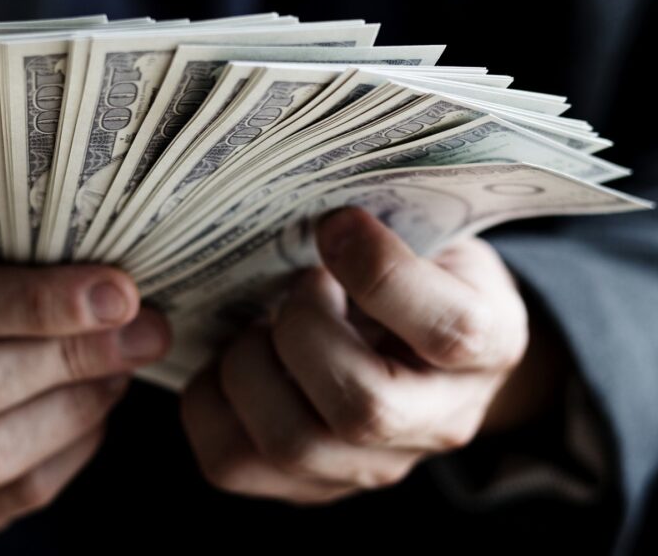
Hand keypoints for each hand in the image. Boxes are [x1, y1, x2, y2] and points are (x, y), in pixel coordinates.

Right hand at [0, 240, 170, 538]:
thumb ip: (8, 265)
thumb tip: (119, 296)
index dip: (42, 303)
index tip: (119, 295)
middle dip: (71, 358)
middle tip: (142, 333)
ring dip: (74, 409)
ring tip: (119, 369)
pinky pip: (10, 498)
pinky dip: (69, 454)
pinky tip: (95, 412)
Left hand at [180, 207, 539, 504]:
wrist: (428, 351)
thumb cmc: (422, 277)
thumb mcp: (434, 237)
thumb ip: (394, 227)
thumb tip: (315, 209)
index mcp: (488, 347)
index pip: (450, 330)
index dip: (380, 273)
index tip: (335, 224)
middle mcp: (438, 422)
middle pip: (362, 406)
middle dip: (302, 328)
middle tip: (295, 285)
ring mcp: (372, 466)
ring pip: (291, 442)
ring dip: (249, 367)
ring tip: (257, 326)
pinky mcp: (309, 485)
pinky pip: (232, 462)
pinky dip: (208, 402)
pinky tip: (229, 360)